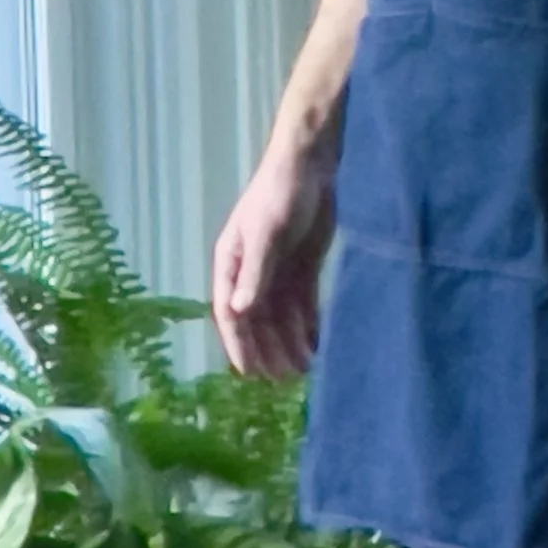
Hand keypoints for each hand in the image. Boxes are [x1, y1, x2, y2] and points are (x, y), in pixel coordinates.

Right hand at [212, 148, 335, 379]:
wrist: (311, 166)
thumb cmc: (279, 194)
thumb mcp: (266, 233)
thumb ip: (255, 272)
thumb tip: (240, 312)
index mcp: (232, 264)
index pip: (229, 312)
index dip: (237, 343)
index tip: (247, 372)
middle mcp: (252, 274)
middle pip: (257, 321)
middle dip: (267, 350)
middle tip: (283, 381)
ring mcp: (278, 273)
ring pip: (281, 318)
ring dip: (289, 344)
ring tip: (304, 372)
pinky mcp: (303, 270)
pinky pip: (303, 306)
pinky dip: (309, 327)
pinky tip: (317, 347)